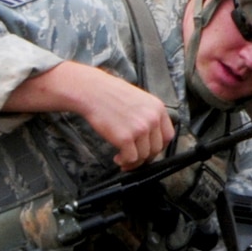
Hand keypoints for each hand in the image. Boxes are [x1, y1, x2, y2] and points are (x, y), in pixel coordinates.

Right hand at [4, 60, 175, 169]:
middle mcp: (152, 113)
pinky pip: (132, 158)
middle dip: (145, 157)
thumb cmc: (103, 95)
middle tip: (129, 159)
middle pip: (158, 148)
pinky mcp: (126, 134)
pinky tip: (115, 158)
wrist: (83, 87)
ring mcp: (141, 124)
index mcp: (155, 104)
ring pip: (146, 156)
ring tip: (121, 158)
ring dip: (133, 162)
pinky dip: (125, 162)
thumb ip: (143, 115)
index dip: (158, 147)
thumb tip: (151, 136)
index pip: (168, 134)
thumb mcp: (131, 100)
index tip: (145, 153)